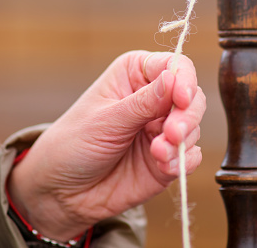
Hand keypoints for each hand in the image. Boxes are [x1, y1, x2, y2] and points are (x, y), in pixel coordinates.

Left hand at [7, 50, 205, 241]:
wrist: (62, 191)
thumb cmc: (74, 144)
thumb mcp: (106, 120)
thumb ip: (144, 103)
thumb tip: (175, 78)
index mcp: (134, 75)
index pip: (173, 65)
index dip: (184, 79)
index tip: (181, 99)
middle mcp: (153, 99)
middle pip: (191, 96)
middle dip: (187, 115)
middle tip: (172, 133)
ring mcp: (161, 129)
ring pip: (193, 127)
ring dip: (181, 141)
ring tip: (157, 153)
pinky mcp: (167, 158)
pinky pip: (190, 156)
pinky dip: (182, 161)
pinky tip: (164, 166)